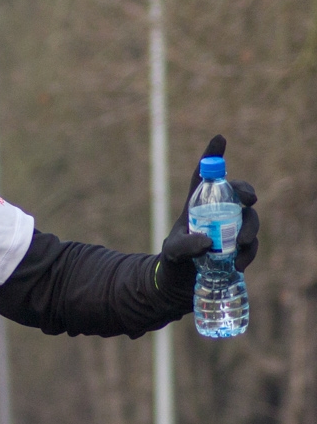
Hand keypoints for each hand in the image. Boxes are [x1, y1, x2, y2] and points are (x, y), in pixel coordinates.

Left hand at [160, 136, 259, 293]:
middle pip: (236, 193)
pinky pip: (251, 244)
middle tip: (249, 200)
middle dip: (245, 191)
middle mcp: (216, 212)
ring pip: (249, 218)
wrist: (179, 284)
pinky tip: (238, 263)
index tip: (219, 138)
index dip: (212, 157)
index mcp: (196, 205)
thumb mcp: (172, 251)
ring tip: (241, 243)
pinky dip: (248, 252)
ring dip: (249, 228)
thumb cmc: (173, 260)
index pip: (203, 176)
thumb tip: (209, 242)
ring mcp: (231, 228)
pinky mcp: (240, 246)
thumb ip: (185, 245)